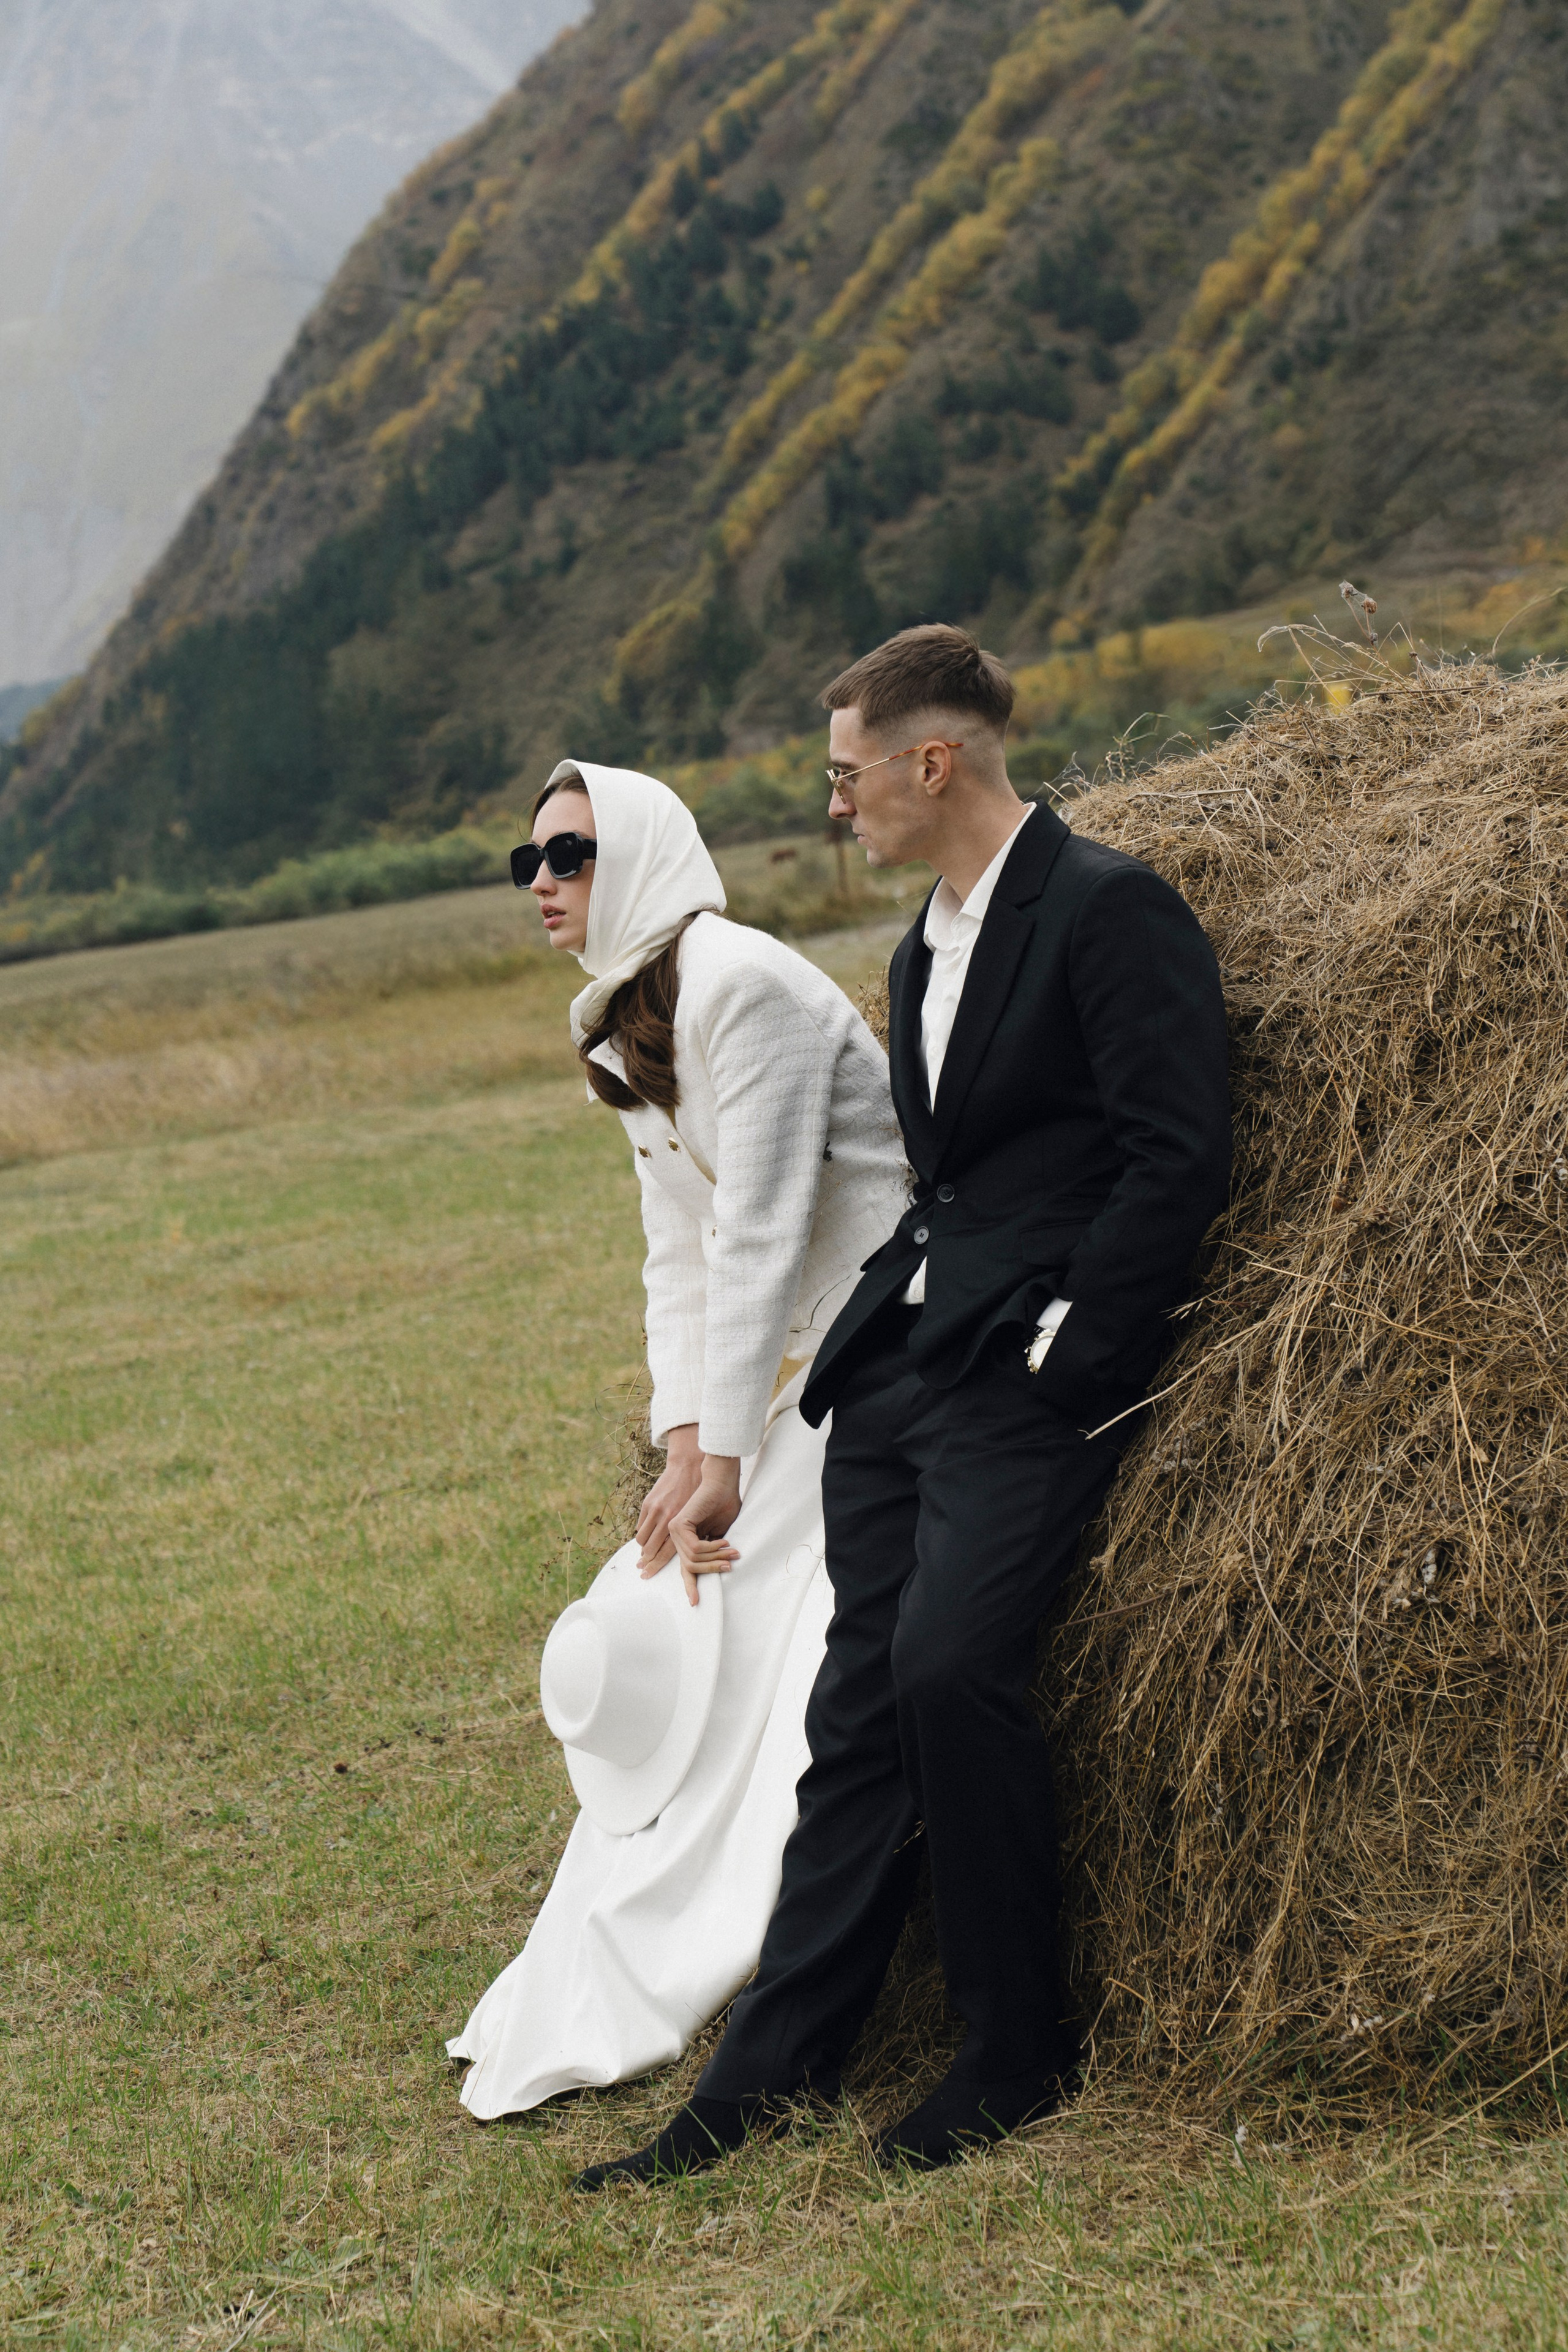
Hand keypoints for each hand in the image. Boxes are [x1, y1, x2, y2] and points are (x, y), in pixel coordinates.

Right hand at [635, 1427, 701, 1575]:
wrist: (691, 1464)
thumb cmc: (704, 1491)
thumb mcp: (706, 1513)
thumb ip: (700, 1532)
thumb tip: (697, 1550)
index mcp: (683, 1523)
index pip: (666, 1552)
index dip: (657, 1565)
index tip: (649, 1574)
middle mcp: (666, 1519)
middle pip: (651, 1548)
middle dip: (647, 1561)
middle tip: (643, 1571)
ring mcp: (655, 1510)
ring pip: (643, 1538)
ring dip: (644, 1548)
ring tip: (644, 1556)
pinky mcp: (649, 1502)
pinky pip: (641, 1524)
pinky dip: (643, 1533)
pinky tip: (645, 1538)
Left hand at [668, 1456, 742, 1606]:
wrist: (721, 1483)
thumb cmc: (724, 1505)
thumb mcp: (720, 1535)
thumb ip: (713, 1553)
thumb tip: (718, 1571)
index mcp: (684, 1540)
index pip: (684, 1568)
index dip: (689, 1584)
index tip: (694, 1602)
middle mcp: (675, 1537)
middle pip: (689, 1568)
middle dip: (711, 1570)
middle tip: (730, 1567)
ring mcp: (674, 1530)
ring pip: (693, 1560)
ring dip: (716, 1559)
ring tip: (732, 1552)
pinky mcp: (678, 1524)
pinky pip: (696, 1548)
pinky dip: (712, 1549)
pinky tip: (724, 1543)